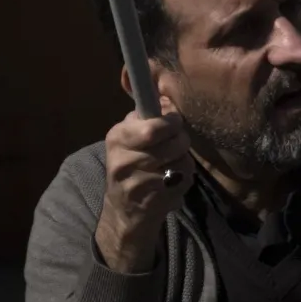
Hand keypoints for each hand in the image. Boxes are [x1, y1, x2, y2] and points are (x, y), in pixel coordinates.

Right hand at [93, 113, 191, 273]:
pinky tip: (169, 182)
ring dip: (183, 161)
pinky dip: (183, 179)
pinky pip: (183, 180)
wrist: (123, 210)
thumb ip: (149, 113)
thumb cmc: (133, 163)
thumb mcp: (132, 135)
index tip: (174, 124)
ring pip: (182, 161)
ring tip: (169, 165)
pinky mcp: (151, 201)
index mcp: (117, 137)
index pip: (154, 127)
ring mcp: (135, 184)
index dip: (172, 123)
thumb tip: (168, 91)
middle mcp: (121, 161)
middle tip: (173, 146)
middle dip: (181, 141)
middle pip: (175, 142)